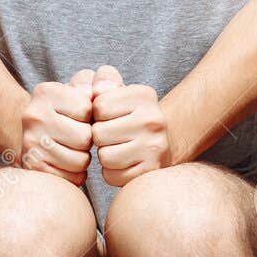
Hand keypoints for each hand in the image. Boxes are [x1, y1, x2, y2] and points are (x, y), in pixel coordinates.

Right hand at [17, 68, 95, 183]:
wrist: (32, 132)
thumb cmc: (69, 111)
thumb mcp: (84, 88)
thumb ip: (102, 79)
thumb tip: (102, 90)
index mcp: (45, 92)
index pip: (87, 109)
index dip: (91, 116)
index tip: (82, 116)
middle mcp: (33, 116)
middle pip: (84, 138)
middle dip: (88, 140)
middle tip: (79, 136)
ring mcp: (30, 144)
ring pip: (80, 161)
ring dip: (83, 158)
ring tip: (74, 150)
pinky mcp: (33, 168)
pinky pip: (72, 178)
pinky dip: (76, 174)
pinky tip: (68, 163)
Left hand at [90, 65, 172, 186]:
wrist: (160, 143)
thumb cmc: (128, 117)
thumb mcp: (118, 92)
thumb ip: (102, 80)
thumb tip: (96, 89)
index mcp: (144, 95)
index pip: (98, 106)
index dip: (97, 114)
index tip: (110, 116)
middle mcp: (154, 120)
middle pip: (99, 133)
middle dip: (100, 136)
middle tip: (113, 135)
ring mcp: (155, 147)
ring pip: (105, 156)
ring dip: (105, 155)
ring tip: (119, 148)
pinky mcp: (150, 171)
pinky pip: (112, 176)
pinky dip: (112, 172)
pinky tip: (124, 163)